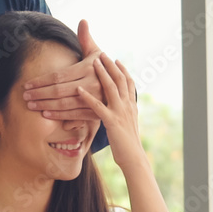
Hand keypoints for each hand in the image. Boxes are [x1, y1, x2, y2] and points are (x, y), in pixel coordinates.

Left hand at [22, 19, 104, 120]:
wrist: (122, 88)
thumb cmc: (103, 68)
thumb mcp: (96, 53)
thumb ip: (86, 38)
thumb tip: (83, 20)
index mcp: (88, 68)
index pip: (59, 76)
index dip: (41, 81)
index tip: (27, 84)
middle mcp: (92, 83)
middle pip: (58, 90)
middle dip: (39, 93)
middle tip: (24, 96)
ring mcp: (94, 99)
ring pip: (64, 104)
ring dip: (45, 105)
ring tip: (31, 105)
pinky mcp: (96, 112)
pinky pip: (74, 115)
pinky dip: (59, 116)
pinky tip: (45, 114)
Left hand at [76, 53, 144, 170]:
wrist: (133, 158)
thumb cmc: (127, 144)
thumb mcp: (126, 125)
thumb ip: (122, 114)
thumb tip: (117, 108)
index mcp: (131, 106)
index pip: (128, 82)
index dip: (122, 70)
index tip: (115, 59)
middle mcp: (127, 106)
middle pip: (120, 80)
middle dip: (111, 65)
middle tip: (103, 53)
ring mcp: (120, 112)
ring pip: (111, 88)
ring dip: (102, 74)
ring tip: (94, 62)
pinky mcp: (111, 122)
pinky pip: (98, 107)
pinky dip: (87, 97)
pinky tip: (79, 90)